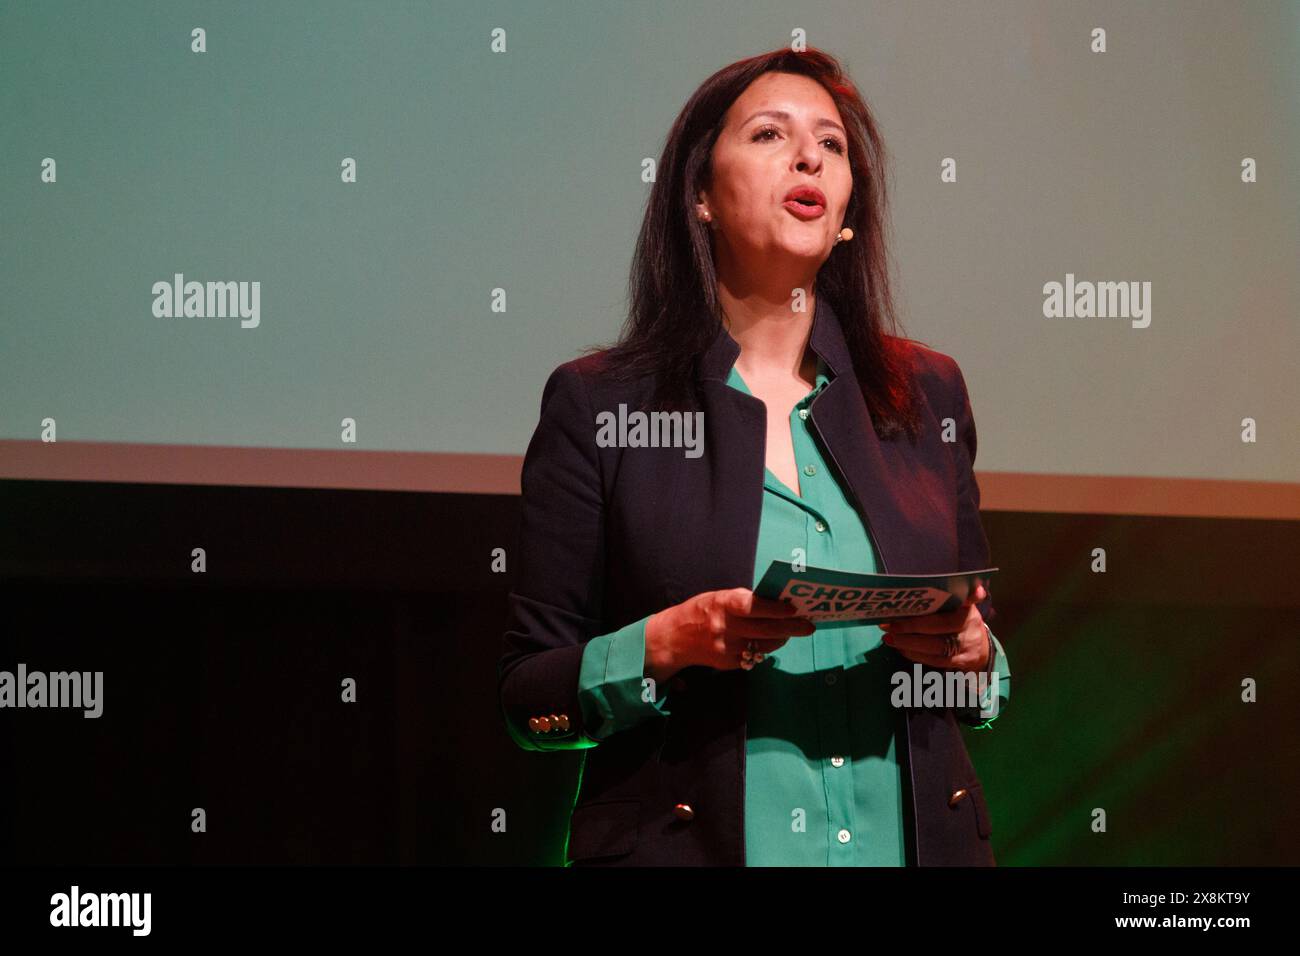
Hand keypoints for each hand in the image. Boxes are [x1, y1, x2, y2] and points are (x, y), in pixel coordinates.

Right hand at [645, 588, 814, 681]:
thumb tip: (777, 602)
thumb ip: (744, 600)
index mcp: (722, 604)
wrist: (674, 638)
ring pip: (764, 646)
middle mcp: (724, 628)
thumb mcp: (719, 597)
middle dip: (791, 628)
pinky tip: (770, 641)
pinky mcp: (728, 663)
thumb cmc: (701, 611)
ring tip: (790, 631)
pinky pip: (755, 657)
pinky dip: (765, 649)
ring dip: (781, 639)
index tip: (793, 608)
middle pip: (765, 630)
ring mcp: (727, 648)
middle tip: (809, 626)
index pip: (753, 606)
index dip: (775, 608)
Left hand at [879, 584, 989, 672]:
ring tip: (889, 638)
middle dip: (911, 625)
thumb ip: (944, 597)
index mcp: (968, 606)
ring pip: (936, 646)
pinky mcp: (961, 662)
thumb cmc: (958, 621)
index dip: (966, 594)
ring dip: (908, 642)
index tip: (954, 593)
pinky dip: (915, 654)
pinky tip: (900, 648)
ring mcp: (967, 645)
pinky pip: (935, 660)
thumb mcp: (957, 606)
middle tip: (888, 624)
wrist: (980, 650)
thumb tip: (913, 588)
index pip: (968, 597)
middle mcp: (971, 625)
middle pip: (941, 625)